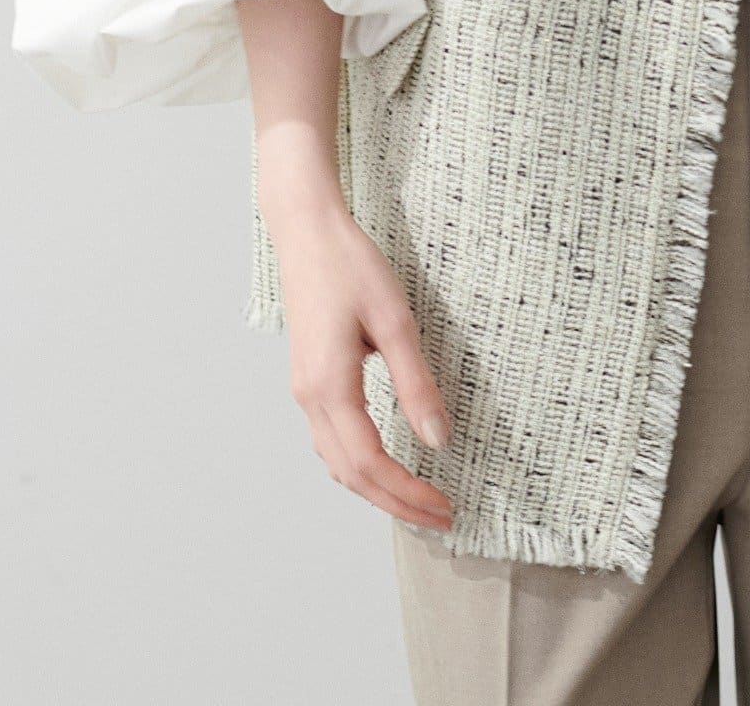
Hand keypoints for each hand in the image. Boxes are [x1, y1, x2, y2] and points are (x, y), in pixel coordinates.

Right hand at [273, 205, 455, 528]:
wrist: (307, 231)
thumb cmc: (351, 266)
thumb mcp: (395, 321)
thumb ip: (416, 383)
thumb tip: (439, 439)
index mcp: (330, 388)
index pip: (371, 463)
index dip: (408, 493)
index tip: (445, 507)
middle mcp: (309, 398)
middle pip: (350, 475)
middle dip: (396, 502)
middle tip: (440, 517)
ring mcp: (304, 390)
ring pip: (336, 462)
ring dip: (376, 488)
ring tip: (417, 500)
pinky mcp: (309, 378)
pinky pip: (331, 440)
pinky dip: (359, 464)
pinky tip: (384, 463)